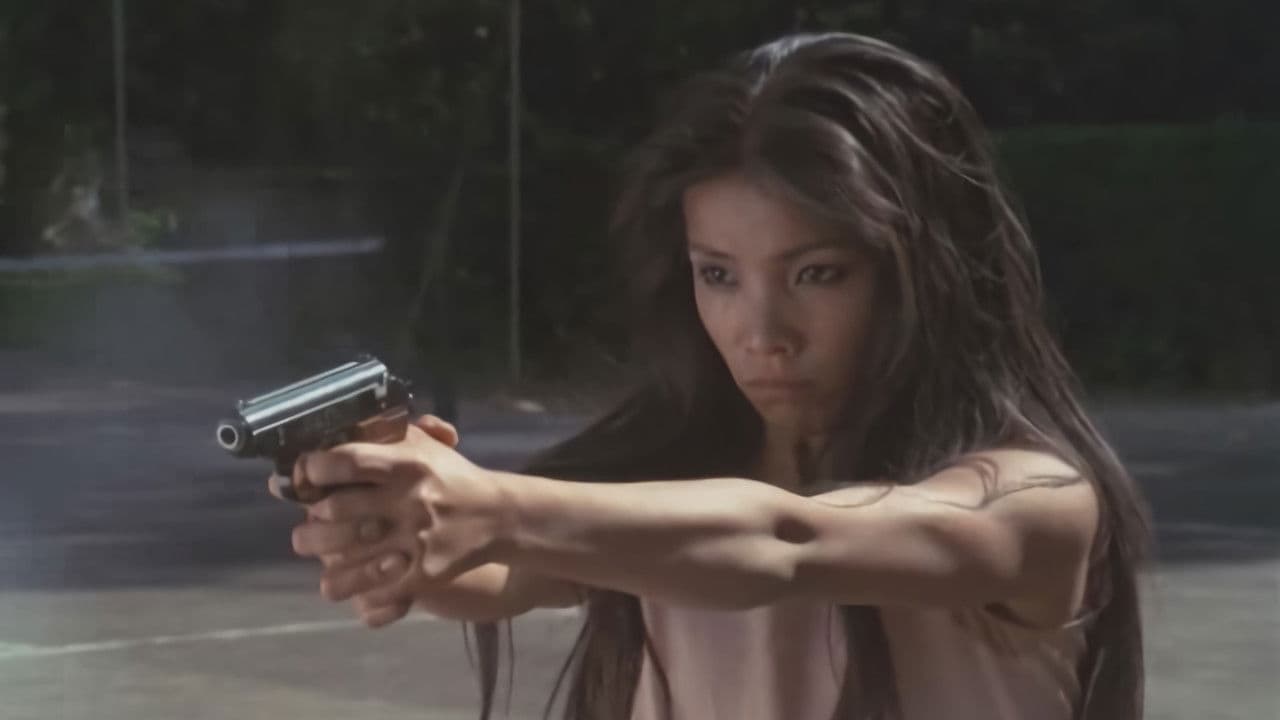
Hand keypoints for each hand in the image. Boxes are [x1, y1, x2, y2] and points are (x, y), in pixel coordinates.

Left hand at [281, 415, 513, 625]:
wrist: (497, 516)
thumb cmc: (449, 476)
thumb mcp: (422, 446)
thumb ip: (380, 434)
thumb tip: (327, 434)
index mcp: (408, 463)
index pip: (347, 461)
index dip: (314, 469)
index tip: (305, 475)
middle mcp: (410, 500)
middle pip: (337, 510)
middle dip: (312, 517)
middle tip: (308, 518)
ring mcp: (416, 540)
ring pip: (346, 555)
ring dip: (320, 551)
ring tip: (310, 545)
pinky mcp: (423, 573)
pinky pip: (371, 587)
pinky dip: (346, 586)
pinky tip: (332, 580)